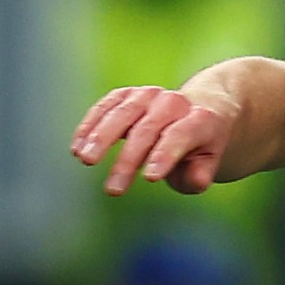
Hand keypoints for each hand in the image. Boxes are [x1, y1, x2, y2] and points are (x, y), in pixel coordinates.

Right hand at [73, 83, 236, 196]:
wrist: (195, 111)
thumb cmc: (198, 149)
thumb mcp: (206, 165)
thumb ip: (199, 176)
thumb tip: (193, 180)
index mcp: (200, 120)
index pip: (180, 136)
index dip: (165, 156)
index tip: (150, 178)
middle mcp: (173, 102)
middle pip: (147, 130)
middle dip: (127, 161)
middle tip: (112, 190)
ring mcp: (148, 95)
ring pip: (122, 114)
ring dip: (100, 138)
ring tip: (85, 159)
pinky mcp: (126, 94)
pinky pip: (104, 107)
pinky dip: (89, 126)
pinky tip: (77, 147)